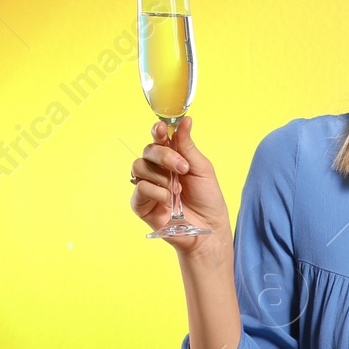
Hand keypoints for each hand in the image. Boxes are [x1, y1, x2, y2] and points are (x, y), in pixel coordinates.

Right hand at [130, 116, 232, 254]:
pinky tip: (169, 200)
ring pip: (139, 166)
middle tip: (183, 167)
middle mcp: (157, 170)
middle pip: (148, 150)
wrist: (209, 228)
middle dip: (164, 155)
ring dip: (162, 176)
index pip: (159, 138)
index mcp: (172, 158)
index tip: (162, 128)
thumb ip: (188, 146)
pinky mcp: (141, 204)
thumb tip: (184, 120)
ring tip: (178, 189)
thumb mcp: (202, 168)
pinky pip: (140, 189)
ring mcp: (148, 186)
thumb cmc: (207, 198)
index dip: (158, 131)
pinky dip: (156, 192)